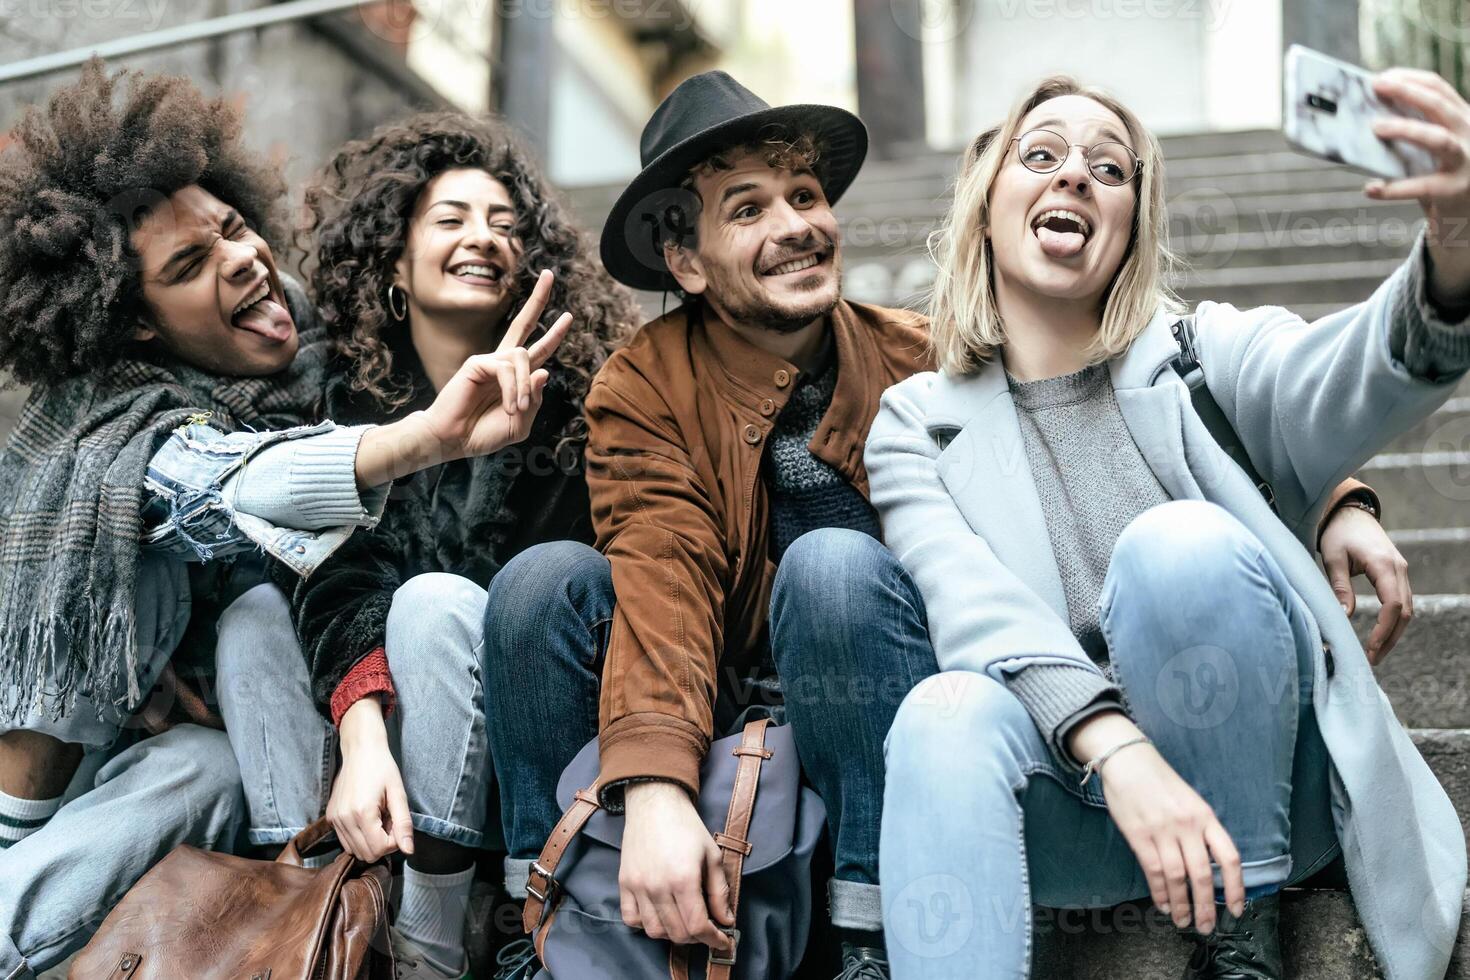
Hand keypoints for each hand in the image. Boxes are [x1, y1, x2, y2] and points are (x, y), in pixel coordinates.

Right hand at [327, 698, 414, 861]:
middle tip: (388, 821)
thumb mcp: (398, 793)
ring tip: (378, 818)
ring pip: (354, 851)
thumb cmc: (383, 768)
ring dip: (370, 841)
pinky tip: (367, 819)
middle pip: (366, 854)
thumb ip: (403, 824)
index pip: (379, 849)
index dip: (394, 842)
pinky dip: (359, 837)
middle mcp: (344, 819)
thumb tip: (409, 850)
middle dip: (382, 843)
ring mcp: (334, 819)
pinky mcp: (330, 818)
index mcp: (362, 812)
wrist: (360, 750)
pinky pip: (345, 841)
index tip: (396, 823)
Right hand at [421, 268, 573, 459]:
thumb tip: (546, 371)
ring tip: (516, 408)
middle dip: (538, 300)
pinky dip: (513, 389)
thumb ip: (535, 400)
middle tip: (549, 275)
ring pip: (523, 357)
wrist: (454, 440)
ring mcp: (489, 360)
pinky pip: (506, 368)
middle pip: (523, 324)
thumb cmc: (483, 433)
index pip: (538, 349)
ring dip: (525, 387)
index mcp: (515, 376)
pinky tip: (509, 404)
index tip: (568, 316)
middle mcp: (502, 363)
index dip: (553, 334)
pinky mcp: (476, 362)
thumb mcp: (520, 423)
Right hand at [619, 781, 733, 952]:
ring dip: (672, 933)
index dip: (714, 939)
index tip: (723, 941)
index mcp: (684, 878)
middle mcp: (658, 886)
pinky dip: (646, 925)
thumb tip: (725, 921)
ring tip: (684, 922)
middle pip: (678, 933)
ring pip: (654, 931)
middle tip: (707, 929)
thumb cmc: (687, 826)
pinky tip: (659, 915)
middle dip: (697, 938)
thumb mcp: (712, 855)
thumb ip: (719, 892)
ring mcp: (638, 886)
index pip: (698, 926)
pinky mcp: (624, 883)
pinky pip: (631, 919)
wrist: (655, 803)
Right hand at [1068, 712, 1243, 933]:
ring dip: (1182, 905)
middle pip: (1203, 875)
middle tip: (1206, 927)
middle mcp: (1188, 825)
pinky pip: (1154, 871)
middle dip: (1207, 906)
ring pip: (1178, 878)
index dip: (1236, 887)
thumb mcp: (1189, 801)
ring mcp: (1163, 830)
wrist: (1128, 760)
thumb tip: (1207, 866)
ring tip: (1183, 921)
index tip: (1237, 909)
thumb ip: (1199, 830)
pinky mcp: (1139, 835)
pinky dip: (1160, 892)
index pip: (1229, 857)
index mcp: (1205, 816)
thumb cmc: (1159, 781)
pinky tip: (1163, 904)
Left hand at [1319, 504, 1411, 663]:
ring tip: (1377, 653)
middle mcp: (1399, 569)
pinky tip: (1383, 635)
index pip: (1392, 605)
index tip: (1370, 649)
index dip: (1383, 630)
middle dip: (1390, 638)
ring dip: (1394, 632)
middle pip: (1404, 611)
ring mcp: (1402, 571)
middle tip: (1373, 659)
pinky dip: (1395, 620)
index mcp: (1384, 565)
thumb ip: (1339, 587)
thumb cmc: (1338, 533)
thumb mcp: (1332, 558)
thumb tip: (1344, 618)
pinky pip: (1402, 601)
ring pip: (1406, 609)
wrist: (1349, 512)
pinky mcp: (1397, 573)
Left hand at [1367, 69, 1469, 305]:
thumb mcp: (1432, 147)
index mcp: (1463, 118)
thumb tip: (1367, 118)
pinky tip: (1371, 188)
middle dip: (1409, 92)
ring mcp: (1466, 162)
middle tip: (1377, 85)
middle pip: (1441, 105)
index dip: (1411, 79)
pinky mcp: (1455, 190)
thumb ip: (1412, 131)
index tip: (1382, 76)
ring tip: (1376, 127)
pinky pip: (1422, 186)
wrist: (1468, 215)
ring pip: (1438, 139)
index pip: (1440, 88)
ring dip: (1406, 129)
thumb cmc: (1441, 175)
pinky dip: (1394, 188)